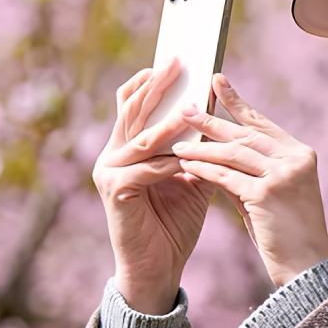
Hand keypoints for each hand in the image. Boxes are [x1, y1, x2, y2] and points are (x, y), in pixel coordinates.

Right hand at [93, 57, 215, 314]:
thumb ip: (196, 148)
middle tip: (178, 62)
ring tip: (190, 107)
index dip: (150, 80)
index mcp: (126, 148)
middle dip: (157, 86)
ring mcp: (109, 172)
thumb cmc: (173, 224)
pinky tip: (189, 156)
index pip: (132, 103)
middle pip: (133, 110)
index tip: (176, 59)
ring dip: (168, 122)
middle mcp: (111, 155)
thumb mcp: (190, 178)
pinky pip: (147, 169)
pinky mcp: (115, 192)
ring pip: (141, 137)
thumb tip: (219, 115)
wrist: (157, 268)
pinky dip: (170, 161)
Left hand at [172, 74, 327, 287]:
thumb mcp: (272, 194)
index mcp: (301, 154)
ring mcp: (284, 174)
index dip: (236, 102)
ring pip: (233, 152)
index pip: (261, 123)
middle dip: (211, 121)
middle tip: (184, 109)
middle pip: (244, 134)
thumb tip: (215, 152)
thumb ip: (249, 171)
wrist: (306, 268)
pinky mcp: (267, 193)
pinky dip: (203, 169)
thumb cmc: (288, 234)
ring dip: (201, 147)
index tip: (216, 81)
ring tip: (176, 143)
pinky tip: (185, 165)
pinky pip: (226, 176)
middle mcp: (296, 159)